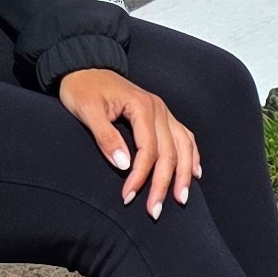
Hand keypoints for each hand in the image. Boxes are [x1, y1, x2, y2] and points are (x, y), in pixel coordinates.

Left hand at [56, 68, 198, 216]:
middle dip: (163, 184)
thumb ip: (105, 137)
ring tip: (181, 198)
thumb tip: (123, 165)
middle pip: (169, 153)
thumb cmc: (82, 88)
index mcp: (142, 107)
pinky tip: (195, 172)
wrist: (83, 65)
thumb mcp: (87, 110)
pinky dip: (192, 155)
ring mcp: (163, 111)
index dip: (140, 176)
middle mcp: (159, 109)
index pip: (148, 150)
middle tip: (154, 211)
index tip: (127, 197)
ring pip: (183, 146)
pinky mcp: (162, 115)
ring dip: (183, 174)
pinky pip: (184, 136)